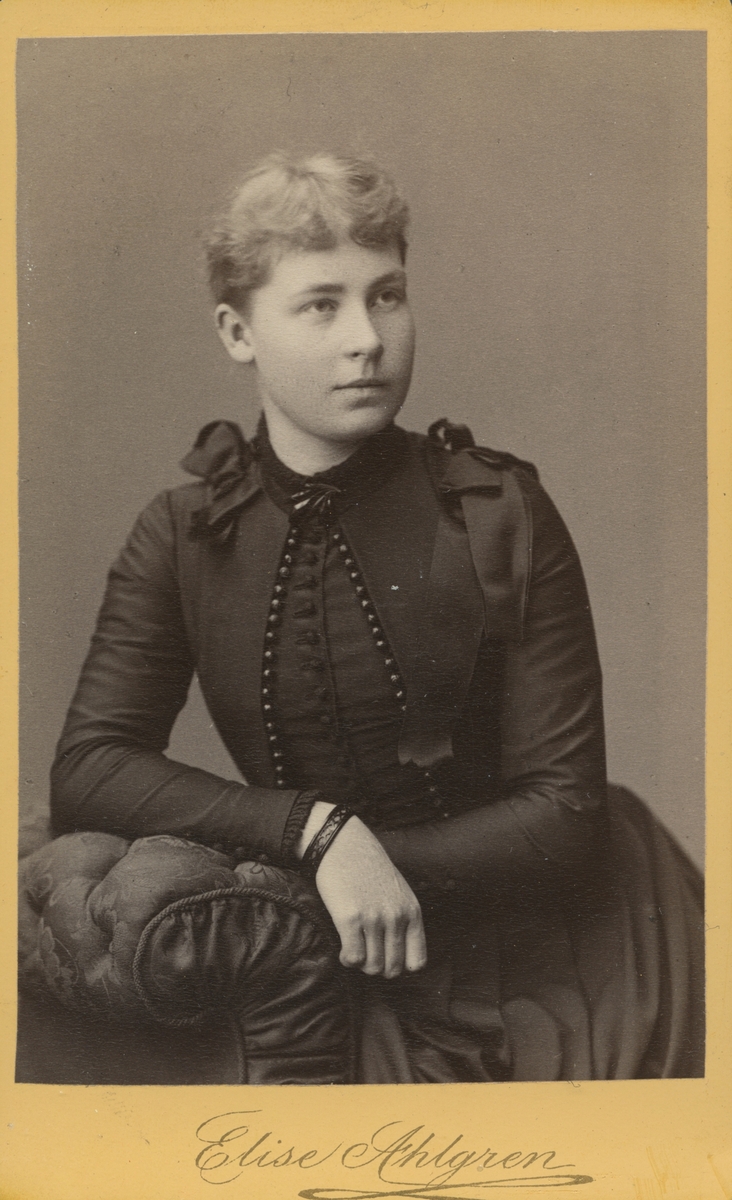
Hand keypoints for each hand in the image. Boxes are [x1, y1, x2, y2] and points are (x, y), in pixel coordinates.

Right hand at [297, 803, 426, 978]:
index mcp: (412, 912)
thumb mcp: (399, 891)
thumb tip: (400, 958)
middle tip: (367, 954)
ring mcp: (374, 918)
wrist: (343, 844)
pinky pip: (353, 958)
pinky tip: (344, 948)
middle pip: (392, 968)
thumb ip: (404, 920)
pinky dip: (347, 960)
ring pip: (372, 967)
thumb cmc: (368, 869)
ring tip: (355, 949)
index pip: (417, 961)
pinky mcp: (349, 918)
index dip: (401, 966)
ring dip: (361, 964)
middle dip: (378, 967)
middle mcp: (396, 917)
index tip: (387, 958)